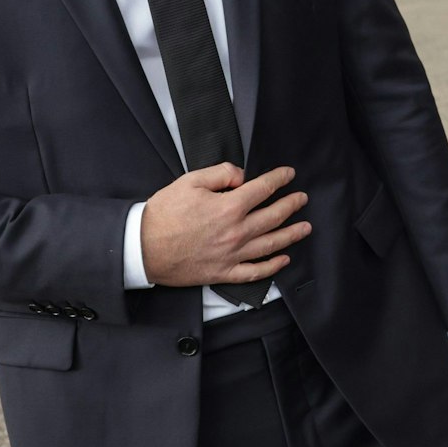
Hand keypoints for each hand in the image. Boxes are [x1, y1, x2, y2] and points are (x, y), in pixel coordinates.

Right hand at [140, 164, 310, 286]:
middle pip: (274, 216)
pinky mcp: (224, 272)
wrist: (141, 248)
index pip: (263, 189)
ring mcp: (232, 254)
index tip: (289, 174)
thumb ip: (221, 174)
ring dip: (292, 234)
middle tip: (302, 198)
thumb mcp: (190, 181)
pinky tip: (284, 259)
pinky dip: (272, 267)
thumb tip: (242, 176)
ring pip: (272, 244)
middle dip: (292, 205)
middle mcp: (236, 232)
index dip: (280, 179)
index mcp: (229, 207)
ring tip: (305, 227)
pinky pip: (255, 271)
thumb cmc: (164, 214)